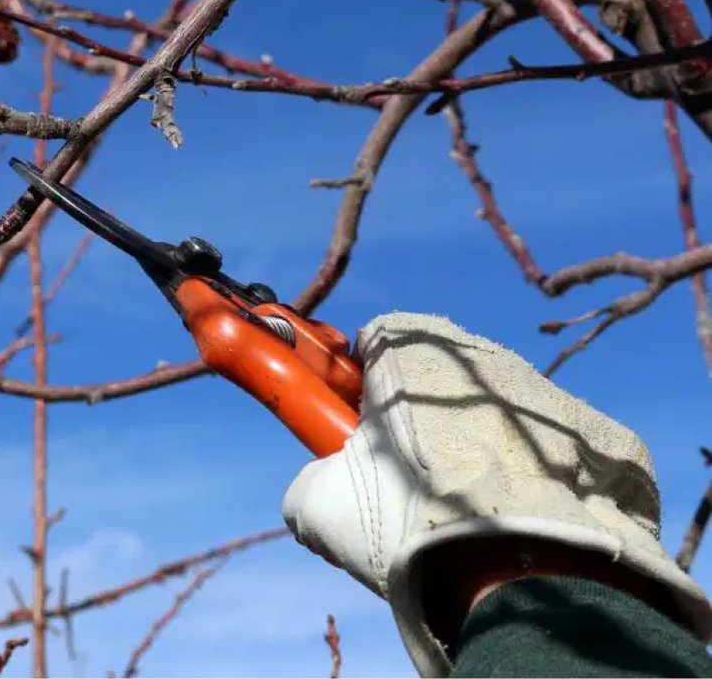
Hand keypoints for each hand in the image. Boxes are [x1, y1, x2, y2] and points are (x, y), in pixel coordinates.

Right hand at [281, 312, 711, 676]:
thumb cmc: (409, 524)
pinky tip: (523, 526)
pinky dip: (541, 483)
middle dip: (422, 419)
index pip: (373, 340)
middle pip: (440, 377)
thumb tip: (321, 488)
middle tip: (407, 482)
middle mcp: (487, 355)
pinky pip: (560, 454)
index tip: (356, 431)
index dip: (358, 386)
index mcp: (413, 348)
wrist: (524, 577)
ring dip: (482, 450)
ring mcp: (554, 396)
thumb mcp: (318, 505)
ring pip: (500, 415)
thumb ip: (310, 477)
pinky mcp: (608, 440)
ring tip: (468, 516)